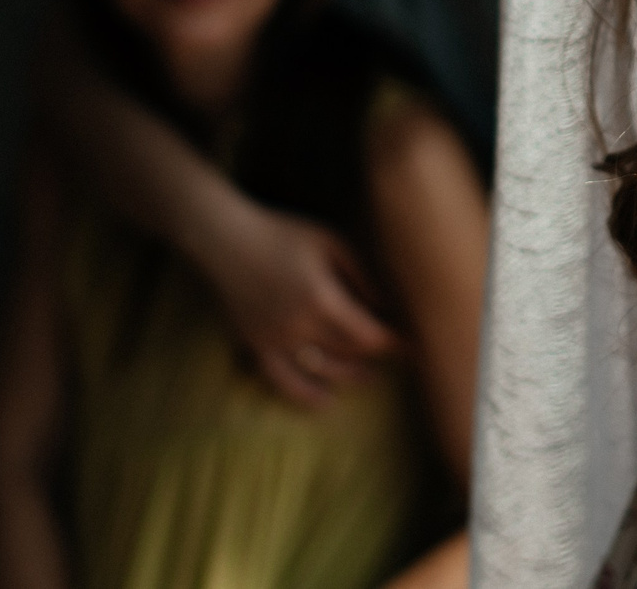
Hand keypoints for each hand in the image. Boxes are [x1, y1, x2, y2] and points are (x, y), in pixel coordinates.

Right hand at [197, 203, 398, 406]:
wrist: (226, 240)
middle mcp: (299, 325)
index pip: (368, 334)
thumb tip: (385, 307)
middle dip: (375, 355)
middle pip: (349, 352)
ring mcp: (276, 339)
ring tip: (371, 377)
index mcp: (322, 297)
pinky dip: (306, 395)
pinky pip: (283, 381)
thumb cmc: (284, 234)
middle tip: (395, 356)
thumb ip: (360, 276)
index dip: (393, 342)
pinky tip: (326, 402)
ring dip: (350, 376)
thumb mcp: (331, 243)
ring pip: (322, 370)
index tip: (410, 343)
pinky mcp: (256, 346)